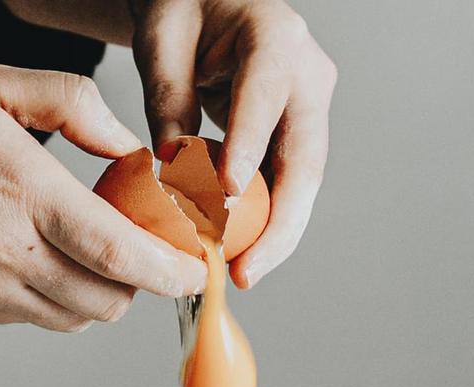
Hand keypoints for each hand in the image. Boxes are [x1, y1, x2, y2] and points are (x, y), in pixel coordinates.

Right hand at [0, 65, 206, 330]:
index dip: (170, 272)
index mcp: (22, 192)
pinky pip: (41, 319)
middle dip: (142, 282)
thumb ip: (75, 106)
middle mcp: (6, 250)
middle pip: (111, 299)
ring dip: (105, 293)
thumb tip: (132, 149)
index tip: (195, 270)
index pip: (119, 253)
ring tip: (95, 252)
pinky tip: (52, 261)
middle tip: (146, 251)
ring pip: (80, 318)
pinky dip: (64, 300)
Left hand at [131, 0, 336, 287]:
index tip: (226, 197)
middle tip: (246, 270)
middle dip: (278, 226)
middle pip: (304, 163)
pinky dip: (267, 223)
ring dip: (276, 236)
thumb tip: (175, 172)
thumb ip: (168, 98)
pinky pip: (288, 187)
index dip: (248, 150)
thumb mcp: (162, 38)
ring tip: (243, 273)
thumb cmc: (184, 6)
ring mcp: (310, 111)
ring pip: (303, 185)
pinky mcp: (299, 137)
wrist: (213, 1)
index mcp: (276, 39)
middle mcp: (308, 78)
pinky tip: (244, 255)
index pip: (266, 99)